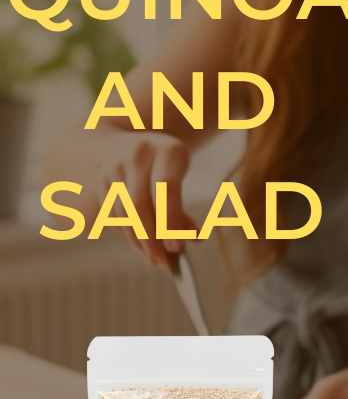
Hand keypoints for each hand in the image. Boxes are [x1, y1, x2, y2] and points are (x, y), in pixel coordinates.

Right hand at [97, 132, 197, 271]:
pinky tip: (141, 248)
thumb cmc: (168, 162)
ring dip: (138, 241)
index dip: (170, 220)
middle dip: (151, 238)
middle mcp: (137, 155)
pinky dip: (127, 234)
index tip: (176, 248)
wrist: (135, 136)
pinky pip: (113, 213)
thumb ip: (184, 207)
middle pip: (138, 204)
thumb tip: (195, 239)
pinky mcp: (101, 178)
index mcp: (166, 150)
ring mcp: (114, 165)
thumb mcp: (183, 176)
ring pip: (122, 212)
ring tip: (155, 260)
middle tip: (164, 262)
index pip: (166, 188)